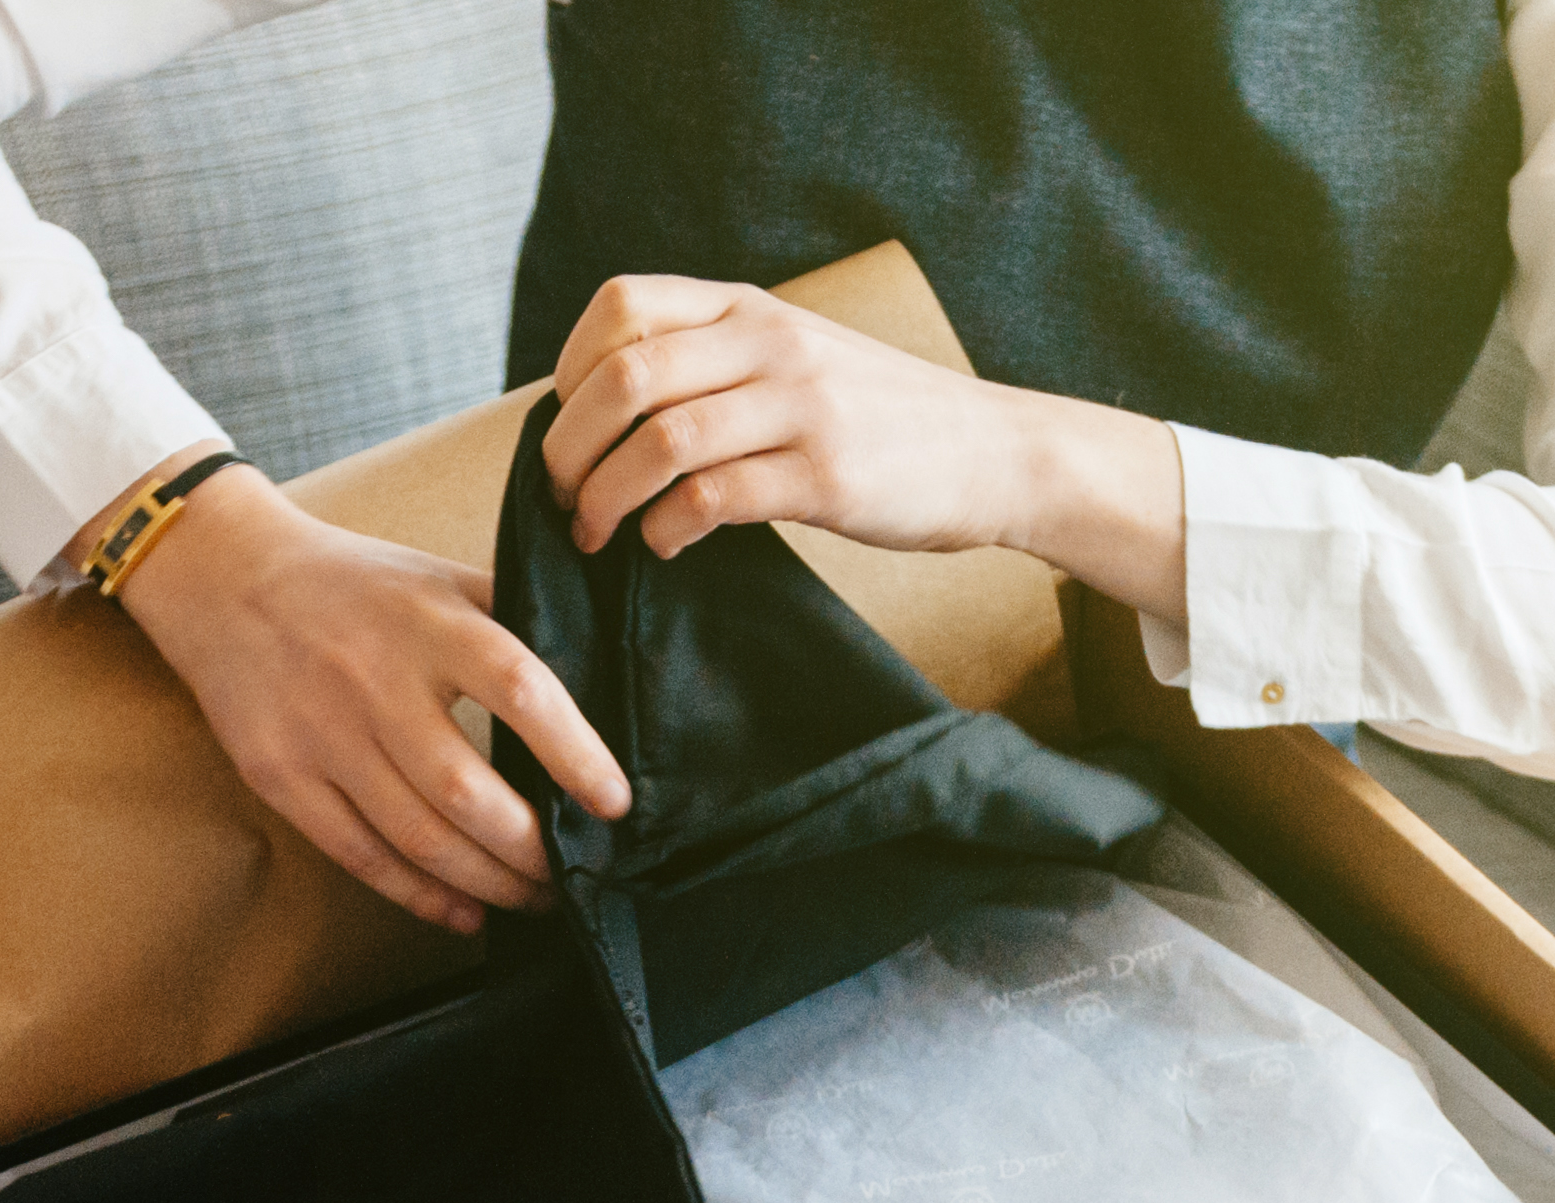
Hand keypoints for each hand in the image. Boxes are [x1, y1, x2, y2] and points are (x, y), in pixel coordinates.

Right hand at [103, 461, 628, 933]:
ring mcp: (322, 735)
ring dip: (487, 883)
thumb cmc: (353, 585)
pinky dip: (421, 896)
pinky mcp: (281, 776)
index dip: (574, 754)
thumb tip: (598, 677)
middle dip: (531, 849)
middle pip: (466, 791)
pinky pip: (361, 855)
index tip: (614, 802)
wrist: (222, 578)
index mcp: (429, 623)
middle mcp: (375, 680)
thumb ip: (510, 618)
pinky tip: (466, 912)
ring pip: (417, 837)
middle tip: (575, 871)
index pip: (520, 689)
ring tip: (533, 898)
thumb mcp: (436, 576)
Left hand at [539, 277, 1187, 612]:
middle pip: (625, 375)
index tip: (567, 425)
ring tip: (595, 532)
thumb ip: (714, 361)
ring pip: (661, 440)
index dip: (571, 367)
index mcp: (750, 309)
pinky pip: (714, 498)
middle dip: (570, 445)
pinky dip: (667, 528)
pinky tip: (665, 545)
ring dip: (606, 497)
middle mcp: (772, 343)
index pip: (622, 305)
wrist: (994, 452)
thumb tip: (604, 405)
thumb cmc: (879, 417)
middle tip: (560, 494)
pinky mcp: (827, 477)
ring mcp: (802, 407)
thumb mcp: (794, 357)